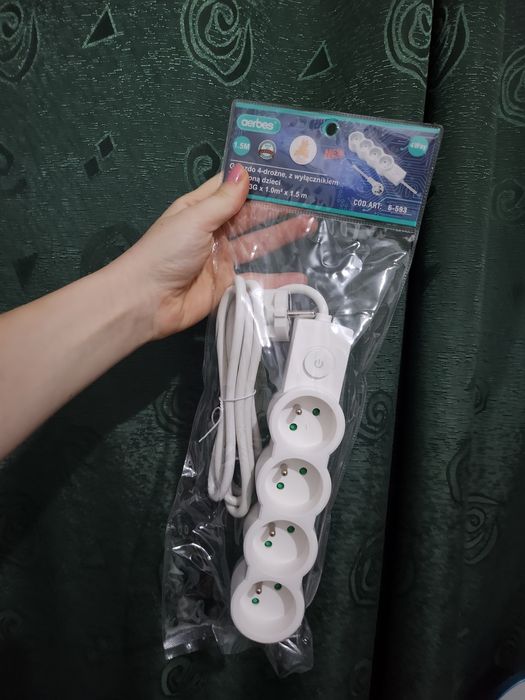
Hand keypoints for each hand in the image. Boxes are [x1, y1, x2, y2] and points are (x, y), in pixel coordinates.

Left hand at [113, 164, 315, 339]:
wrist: (147, 302)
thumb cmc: (165, 252)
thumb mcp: (194, 219)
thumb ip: (223, 200)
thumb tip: (245, 170)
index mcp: (201, 208)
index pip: (234, 188)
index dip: (258, 179)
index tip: (287, 171)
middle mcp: (214, 230)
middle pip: (251, 216)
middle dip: (278, 208)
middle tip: (310, 199)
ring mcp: (223, 258)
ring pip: (259, 244)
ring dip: (283, 236)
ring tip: (311, 226)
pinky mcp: (229, 285)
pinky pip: (258, 278)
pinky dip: (278, 277)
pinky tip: (300, 274)